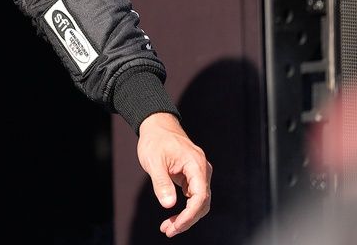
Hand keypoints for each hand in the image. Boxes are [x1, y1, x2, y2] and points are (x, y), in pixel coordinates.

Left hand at [136, 112, 211, 236]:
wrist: (157, 126)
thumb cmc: (155, 141)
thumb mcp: (154, 161)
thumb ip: (161, 183)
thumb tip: (168, 205)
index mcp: (196, 164)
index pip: (200, 196)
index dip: (190, 214)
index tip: (176, 226)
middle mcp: (202, 170)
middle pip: (202, 202)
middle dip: (187, 220)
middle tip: (168, 231)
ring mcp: (200, 173)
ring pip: (199, 202)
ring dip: (186, 217)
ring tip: (168, 228)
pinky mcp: (194, 176)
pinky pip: (193, 197)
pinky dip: (185, 209)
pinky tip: (172, 217)